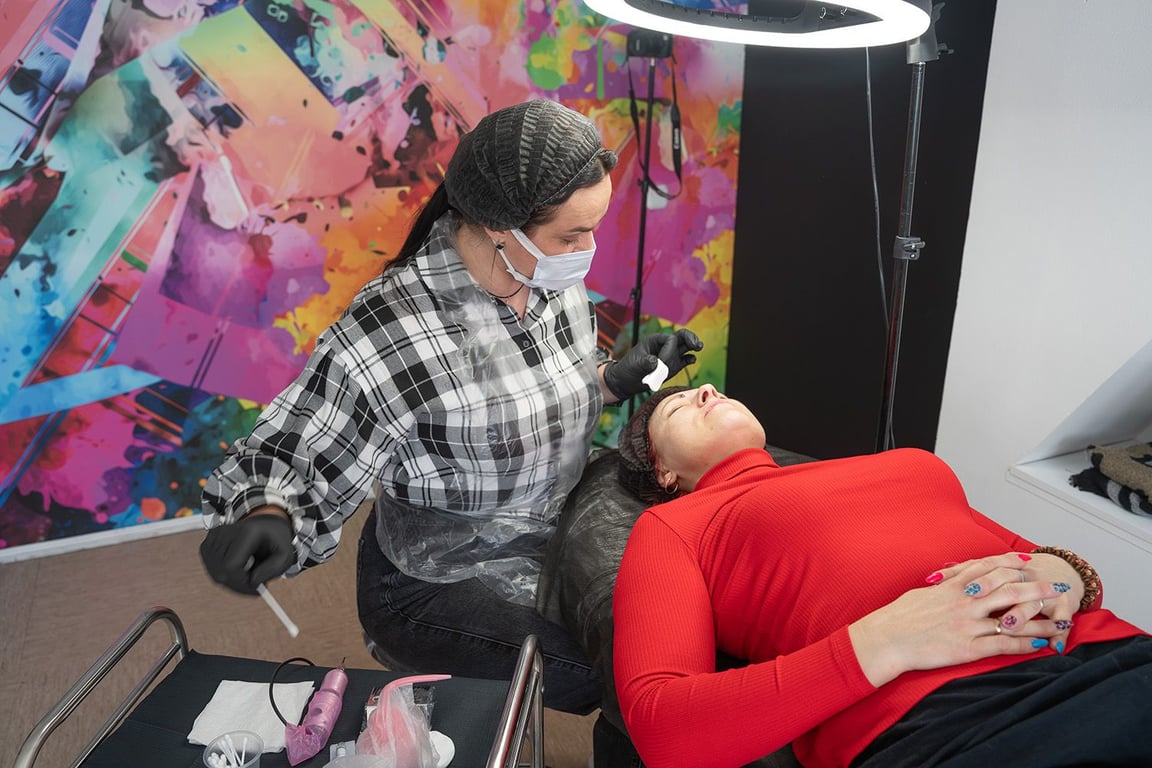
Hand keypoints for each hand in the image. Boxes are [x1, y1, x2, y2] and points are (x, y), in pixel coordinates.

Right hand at [200, 509, 294, 594]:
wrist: (264, 525)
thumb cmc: (275, 540)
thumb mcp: (285, 555)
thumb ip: (274, 569)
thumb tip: (252, 582)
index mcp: (246, 532)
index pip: (231, 566)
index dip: (241, 583)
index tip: (256, 589)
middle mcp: (225, 532)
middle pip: (222, 572)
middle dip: (240, 585)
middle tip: (255, 584)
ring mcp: (213, 538)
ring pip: (216, 574)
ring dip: (233, 581)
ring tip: (250, 571)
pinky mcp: (206, 545)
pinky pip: (212, 570)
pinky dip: (226, 575)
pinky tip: (239, 567)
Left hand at [603, 329, 702, 399]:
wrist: (625, 382)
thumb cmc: (628, 370)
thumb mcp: (635, 365)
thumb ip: (645, 362)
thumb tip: (655, 362)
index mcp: (654, 341)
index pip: (670, 340)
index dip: (670, 351)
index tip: (661, 364)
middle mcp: (664, 346)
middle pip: (681, 337)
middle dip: (690, 338)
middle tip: (697, 345)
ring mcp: (669, 356)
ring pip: (685, 347)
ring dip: (693, 346)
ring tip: (699, 347)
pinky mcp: (672, 366)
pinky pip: (684, 360)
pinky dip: (689, 359)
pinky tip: (692, 360)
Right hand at [850, 554, 1063, 686]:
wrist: (886, 638)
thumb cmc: (897, 617)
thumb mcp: (921, 593)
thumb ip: (941, 588)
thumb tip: (948, 584)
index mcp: (953, 587)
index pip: (988, 569)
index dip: (1010, 564)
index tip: (1027, 561)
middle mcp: (965, 602)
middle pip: (1009, 589)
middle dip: (1036, 588)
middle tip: (1057, 587)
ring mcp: (968, 624)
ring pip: (1014, 618)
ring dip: (1041, 620)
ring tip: (1061, 621)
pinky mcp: (968, 647)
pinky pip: (1004, 644)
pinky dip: (1026, 645)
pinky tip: (1042, 646)